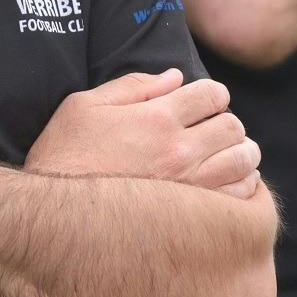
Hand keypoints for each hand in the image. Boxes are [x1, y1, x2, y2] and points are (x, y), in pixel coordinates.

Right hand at [25, 67, 262, 197]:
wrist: (52, 217)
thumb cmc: (63, 157)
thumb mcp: (84, 106)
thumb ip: (133, 86)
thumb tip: (175, 77)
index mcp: (157, 118)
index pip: (212, 94)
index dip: (213, 94)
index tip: (206, 103)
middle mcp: (180, 151)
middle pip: (232, 126)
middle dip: (226, 122)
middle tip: (214, 129)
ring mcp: (191, 187)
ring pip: (243, 160)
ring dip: (242, 151)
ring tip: (231, 153)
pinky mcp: (193, 219)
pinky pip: (240, 197)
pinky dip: (243, 185)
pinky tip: (230, 183)